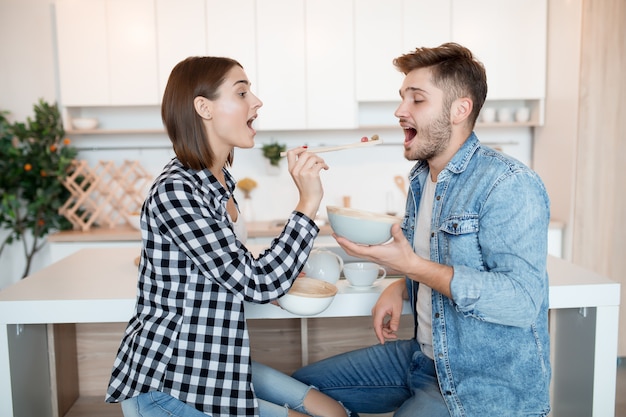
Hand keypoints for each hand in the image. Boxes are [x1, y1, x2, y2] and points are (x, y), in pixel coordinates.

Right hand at [286, 147, 328, 218]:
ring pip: (313, 157)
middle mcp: (296, 170)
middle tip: (318, 160)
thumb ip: (301, 165)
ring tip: (323, 165)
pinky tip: (326, 168)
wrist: (309, 200)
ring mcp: (304, 172)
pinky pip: (320, 164)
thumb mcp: (300, 175)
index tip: (306, 149)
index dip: (298, 149)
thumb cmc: (307, 188)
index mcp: (291, 169)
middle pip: (305, 153)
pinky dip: (325, 165)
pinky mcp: (312, 175)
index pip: (290, 153)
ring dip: (320, 159)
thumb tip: (306, 151)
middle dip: (314, 155)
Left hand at [336, 224, 453, 297]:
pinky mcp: (374, 257)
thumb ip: (398, 233)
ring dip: (346, 246)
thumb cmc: (405, 256)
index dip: (346, 243)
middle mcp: (372, 256)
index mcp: (376, 253)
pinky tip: (352, 242)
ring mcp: (372, 257)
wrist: (408, 266)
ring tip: (340, 237)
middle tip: (334, 234)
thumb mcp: (402, 243)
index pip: (357, 249)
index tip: (338, 237)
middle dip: (342, 244)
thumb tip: (394, 224)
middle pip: (352, 252)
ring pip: (355, 253)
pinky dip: (353, 247)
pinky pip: (360, 253)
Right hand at [372, 279, 405, 343]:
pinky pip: (380, 321)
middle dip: (385, 333)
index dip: (380, 335)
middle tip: (394, 336)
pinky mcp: (379, 312)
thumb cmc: (394, 296)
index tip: (382, 341)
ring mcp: (376, 311)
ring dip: (386, 329)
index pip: (377, 326)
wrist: (394, 289)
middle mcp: (375, 311)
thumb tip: (394, 329)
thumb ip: (395, 321)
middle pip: (378, 327)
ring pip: (379, 325)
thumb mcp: (397, 310)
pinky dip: (385, 325)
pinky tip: (391, 326)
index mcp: (379, 311)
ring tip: (394, 331)